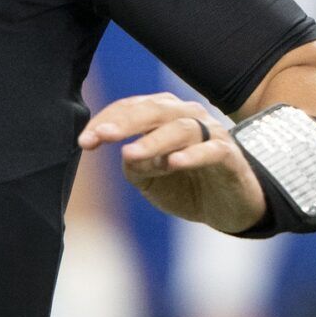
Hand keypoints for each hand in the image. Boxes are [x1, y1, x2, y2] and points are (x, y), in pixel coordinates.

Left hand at [79, 91, 264, 231]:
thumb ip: (137, 167)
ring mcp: (211, 134)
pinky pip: (212, 150)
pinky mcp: (230, 156)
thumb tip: (127, 156)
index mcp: (164, 115)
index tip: (84, 141)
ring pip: (180, 128)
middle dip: (125, 122)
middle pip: (154, 110)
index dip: (106, 122)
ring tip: (130, 154)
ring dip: (153, 141)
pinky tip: (174, 162)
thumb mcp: (152, 180)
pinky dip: (193, 155)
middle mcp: (187, 116)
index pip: (131, 109)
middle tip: (102, 136)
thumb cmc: (186, 185)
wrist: (231, 207)